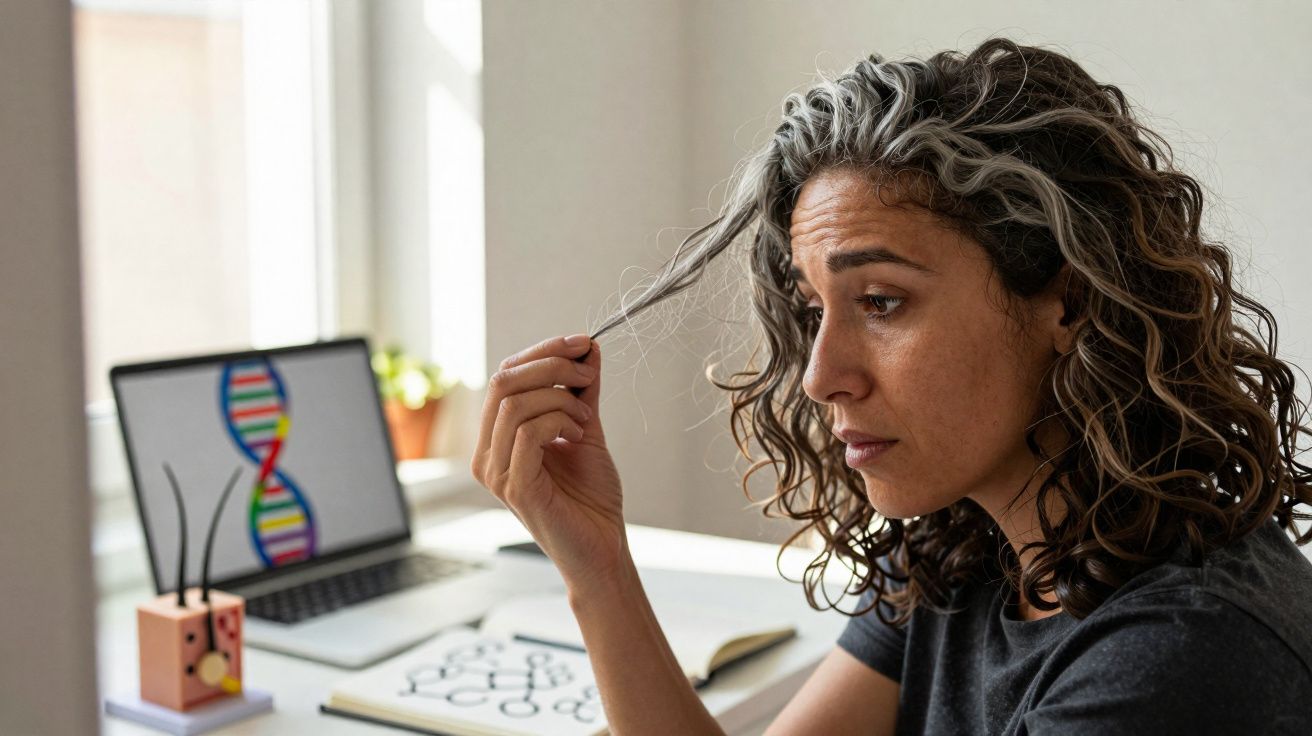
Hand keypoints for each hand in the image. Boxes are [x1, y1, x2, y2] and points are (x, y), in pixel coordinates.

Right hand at [472, 334, 625, 587]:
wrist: (603, 547)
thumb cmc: (590, 497)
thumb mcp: (585, 428)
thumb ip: (582, 391)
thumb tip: (587, 346)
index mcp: (496, 438)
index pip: (504, 375)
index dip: (542, 351)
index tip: (582, 342)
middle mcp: (487, 454)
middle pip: (502, 382)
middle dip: (551, 365)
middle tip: (587, 372)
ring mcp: (496, 472)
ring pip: (514, 403)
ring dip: (560, 397)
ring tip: (585, 417)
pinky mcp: (515, 487)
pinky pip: (527, 432)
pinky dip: (558, 420)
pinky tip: (578, 435)